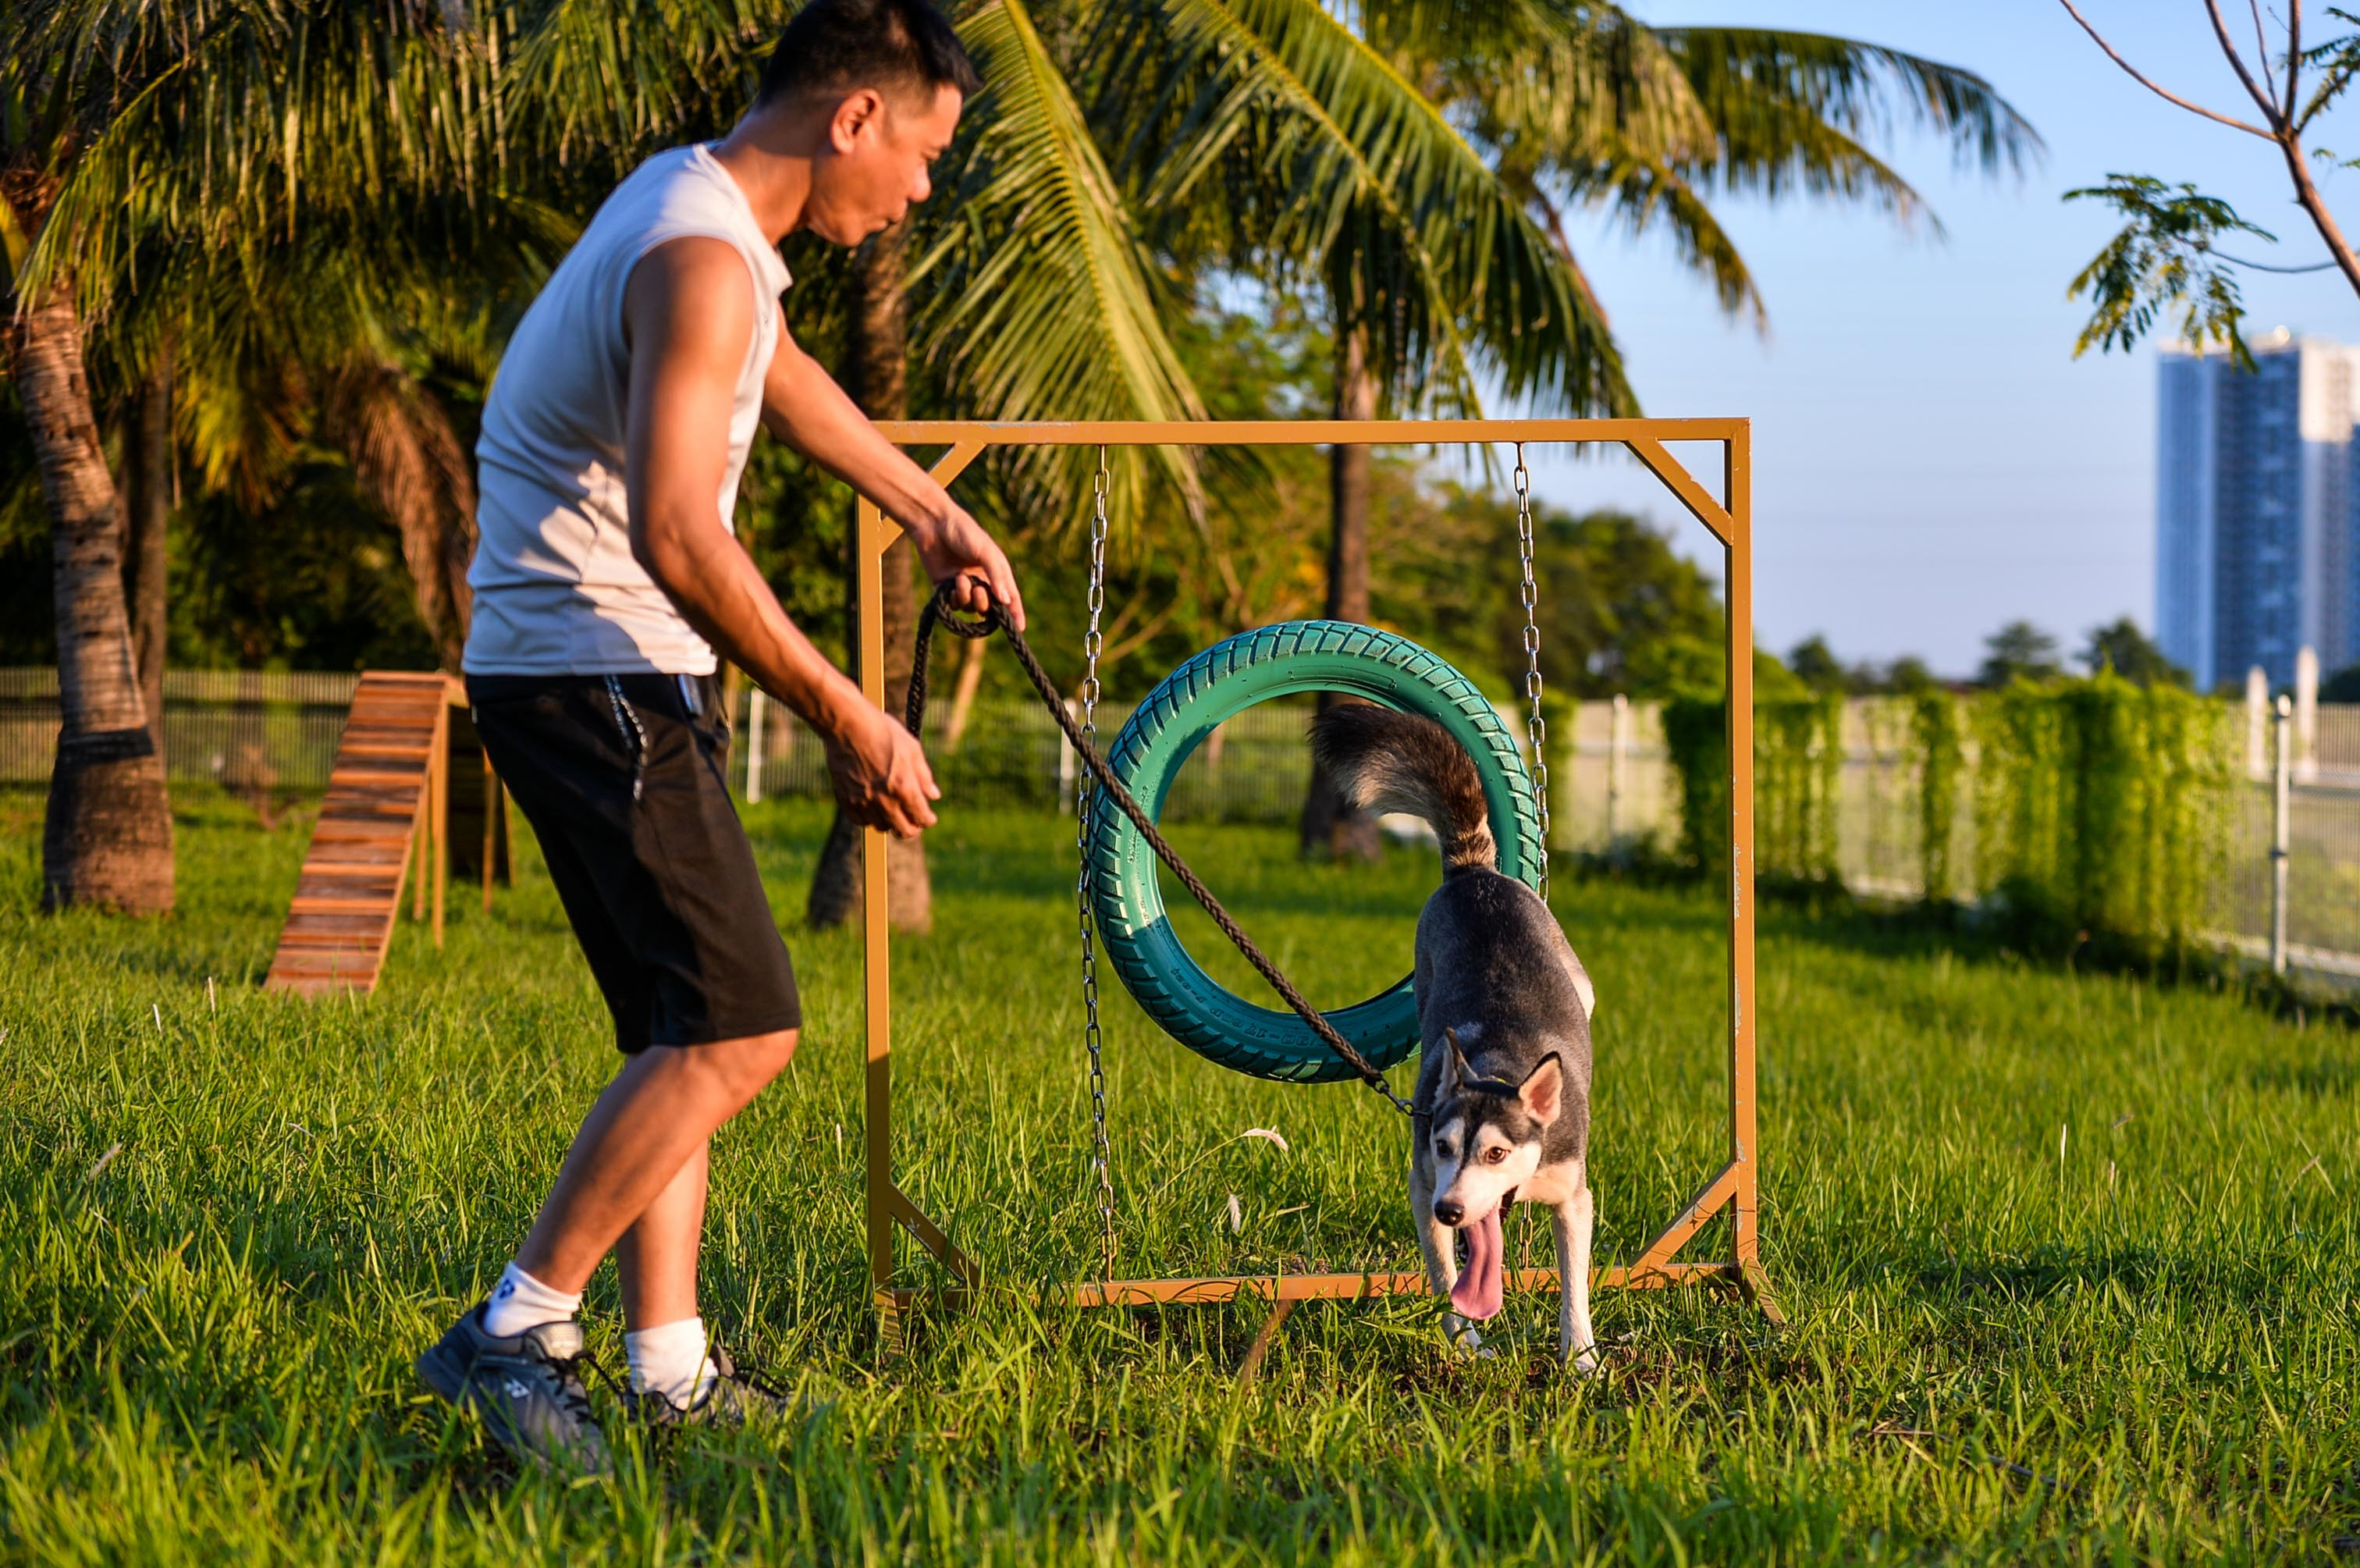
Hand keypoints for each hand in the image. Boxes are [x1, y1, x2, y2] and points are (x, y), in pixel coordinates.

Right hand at [821, 697, 939, 838]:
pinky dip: (867, 818)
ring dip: (889, 822)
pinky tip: (872, 807)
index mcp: (904, 788)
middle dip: (912, 828)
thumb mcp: (912, 749)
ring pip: (881, 826)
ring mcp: (863, 801)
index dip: (928, 820)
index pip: (922, 818)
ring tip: (892, 810)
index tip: (928, 817)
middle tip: (913, 821)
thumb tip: (934, 796)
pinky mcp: (845, 799)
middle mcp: (884, 800)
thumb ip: (924, 776)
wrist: (848, 725)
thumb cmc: (883, 732)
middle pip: (903, 830)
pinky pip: (859, 820)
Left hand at [913, 503, 1023, 630]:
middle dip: (984, 604)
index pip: (1010, 598)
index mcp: (997, 572)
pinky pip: (953, 604)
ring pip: (970, 608)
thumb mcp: (986, 551)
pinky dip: (953, 598)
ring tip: (959, 578)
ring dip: (966, 597)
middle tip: (978, 590)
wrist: (933, 524)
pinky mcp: (945, 588)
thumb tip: (1006, 601)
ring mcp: (964, 586)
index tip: (1020, 629)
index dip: (1016, 613)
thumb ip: (996, 575)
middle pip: (989, 608)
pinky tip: (949, 584)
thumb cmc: (964, 532)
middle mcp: (982, 581)